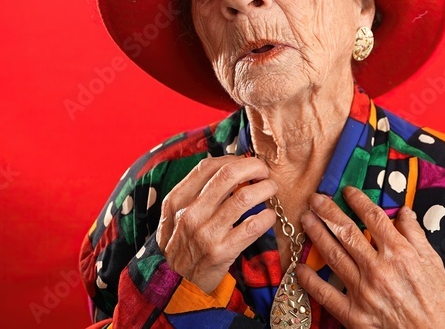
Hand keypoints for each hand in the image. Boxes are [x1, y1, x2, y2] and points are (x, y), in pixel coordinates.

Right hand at [155, 155, 277, 293]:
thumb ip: (194, 193)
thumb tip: (227, 167)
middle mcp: (190, 214)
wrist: (176, 286)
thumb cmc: (181, 245)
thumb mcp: (174, 217)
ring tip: (271, 189)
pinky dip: (267, 216)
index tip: (244, 163)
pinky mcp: (223, 252)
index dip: (232, 159)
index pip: (208, 166)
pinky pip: (253, 226)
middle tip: (264, 171)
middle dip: (253, 166)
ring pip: (245, 197)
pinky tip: (269, 215)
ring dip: (265, 188)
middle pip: (228, 174)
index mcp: (177, 201)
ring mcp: (206, 233)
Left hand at [296, 186, 444, 328]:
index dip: (358, 201)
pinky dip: (311, 281)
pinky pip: (326, 294)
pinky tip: (300, 268)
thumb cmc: (436, 302)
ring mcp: (363, 292)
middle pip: (347, 233)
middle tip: (315, 198)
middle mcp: (378, 269)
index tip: (347, 191)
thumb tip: (404, 212)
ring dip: (317, 235)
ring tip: (306, 220)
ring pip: (334, 256)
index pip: (374, 218)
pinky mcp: (353, 315)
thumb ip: (416, 235)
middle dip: (328, 212)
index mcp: (399, 254)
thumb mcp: (434, 263)